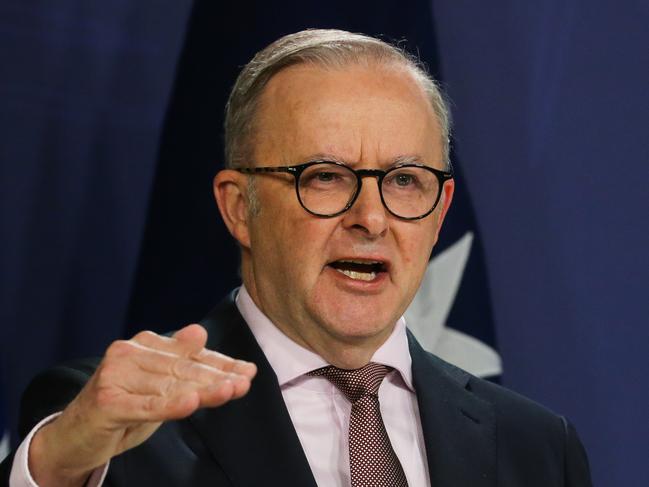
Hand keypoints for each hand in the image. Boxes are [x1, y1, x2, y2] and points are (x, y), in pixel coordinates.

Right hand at [28, 324, 256, 486]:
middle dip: (218, 377)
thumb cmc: (122, 406)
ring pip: (170, 386)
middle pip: (183, 368)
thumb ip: (179, 363)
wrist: (74, 436)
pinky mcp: (107, 401)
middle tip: (244, 382)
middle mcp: (128, 353)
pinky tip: (192, 403)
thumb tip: (200, 332)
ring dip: (204, 391)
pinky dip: (171, 405)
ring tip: (231, 390)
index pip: (189, 354)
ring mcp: (115, 375)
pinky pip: (147, 405)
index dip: (220, 363)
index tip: (247, 371)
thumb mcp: (156, 385)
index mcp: (142, 344)